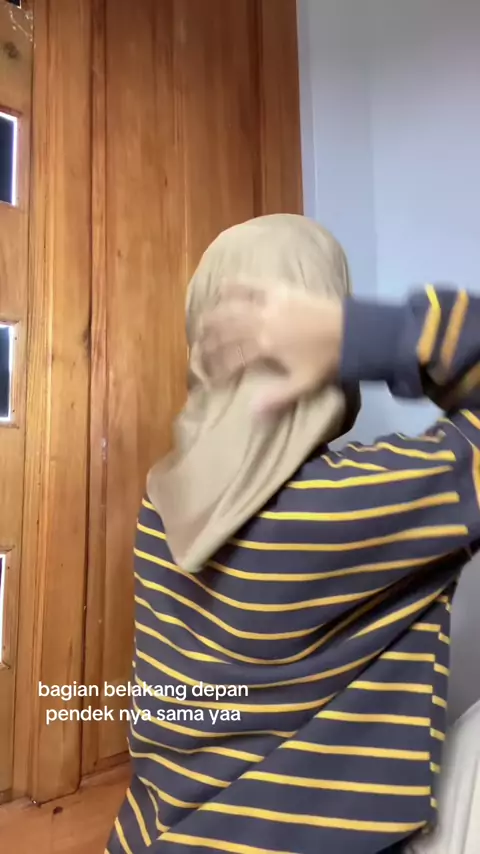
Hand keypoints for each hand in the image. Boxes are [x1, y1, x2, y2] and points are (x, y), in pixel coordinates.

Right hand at [197, 281, 343, 413]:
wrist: (352, 331)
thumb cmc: (327, 360)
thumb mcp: (303, 384)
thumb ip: (276, 398)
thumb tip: (251, 415)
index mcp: (266, 346)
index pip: (232, 357)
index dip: (217, 368)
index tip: (208, 377)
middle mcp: (262, 322)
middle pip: (226, 329)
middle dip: (208, 339)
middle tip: (197, 347)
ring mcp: (269, 303)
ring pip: (232, 306)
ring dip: (214, 313)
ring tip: (202, 321)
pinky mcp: (280, 289)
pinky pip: (252, 283)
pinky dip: (235, 283)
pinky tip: (222, 285)